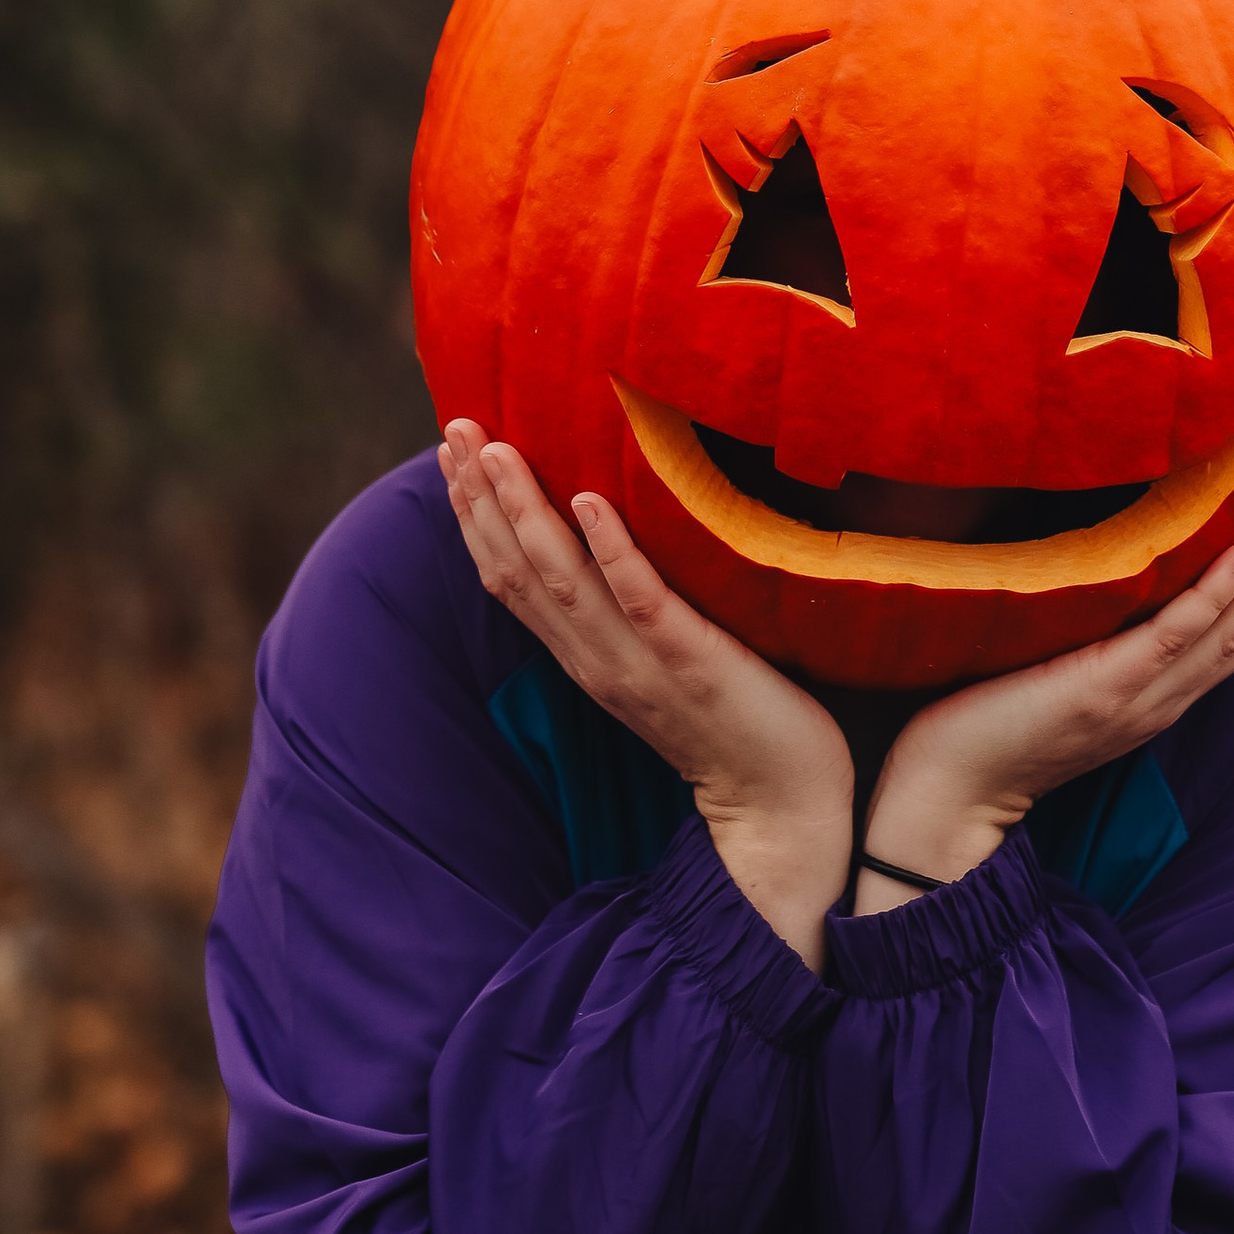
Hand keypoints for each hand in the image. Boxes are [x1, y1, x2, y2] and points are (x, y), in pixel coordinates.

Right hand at [440, 424, 852, 965]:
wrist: (782, 807)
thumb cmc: (733, 725)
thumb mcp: (662, 661)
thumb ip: (630, 613)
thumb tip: (611, 545)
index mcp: (587, 657)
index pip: (512, 579)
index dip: (476, 516)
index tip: (452, 451)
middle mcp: (598, 659)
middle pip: (521, 571)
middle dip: (482, 498)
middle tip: (454, 426)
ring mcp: (641, 663)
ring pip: (564, 580)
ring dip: (526, 512)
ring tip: (498, 450)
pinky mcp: (693, 663)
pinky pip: (644, 601)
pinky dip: (612, 552)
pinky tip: (593, 501)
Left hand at [854, 496, 1233, 912]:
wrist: (942, 798)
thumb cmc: (986, 729)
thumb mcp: (1062, 676)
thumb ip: (1097, 640)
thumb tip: (1108, 580)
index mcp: (1159, 694)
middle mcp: (1164, 697)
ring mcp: (1139, 695)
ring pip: (1233, 628)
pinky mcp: (1104, 689)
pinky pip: (1172, 637)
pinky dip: (1216, 596)